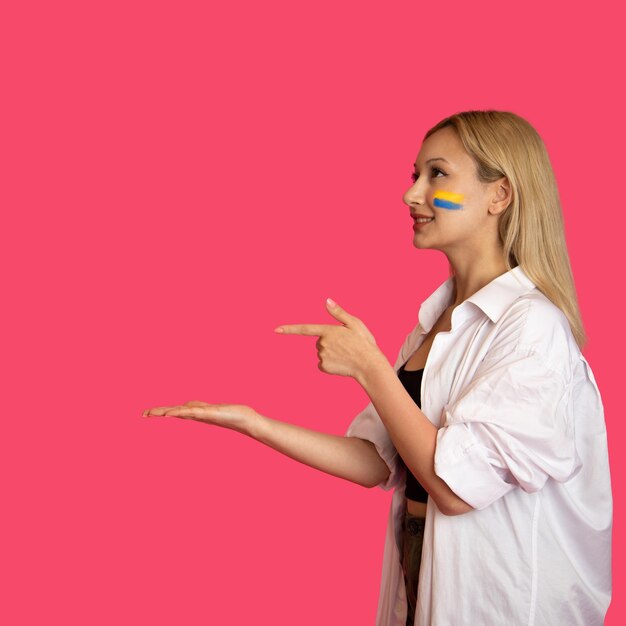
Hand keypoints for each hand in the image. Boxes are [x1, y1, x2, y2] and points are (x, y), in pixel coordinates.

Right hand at [142, 401, 259, 433]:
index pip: (175, 411)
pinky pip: (192, 412)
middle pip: (174, 412)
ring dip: (166, 412)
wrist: (246, 420)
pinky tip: (171, 413)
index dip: (161, 411)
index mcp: (196, 413)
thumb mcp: (211, 410)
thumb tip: (188, 406)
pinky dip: (180, 412)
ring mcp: (202, 414)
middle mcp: (197, 414)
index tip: (146, 413)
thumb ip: (199, 408)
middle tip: (143, 414)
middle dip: (158, 412)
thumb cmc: (231, 415)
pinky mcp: (210, 413)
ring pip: (180, 412)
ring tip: (152, 413)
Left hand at [274, 298, 385, 378]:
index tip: (276, 330)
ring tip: (347, 354)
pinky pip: (323, 363)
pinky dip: (331, 363)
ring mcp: (322, 357)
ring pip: (322, 352)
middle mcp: (322, 344)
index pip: (305, 328)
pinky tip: (342, 363)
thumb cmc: (364, 342)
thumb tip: (326, 301)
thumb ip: (338, 313)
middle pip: (320, 340)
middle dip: (330, 341)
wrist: (370, 365)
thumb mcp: (354, 323)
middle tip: (347, 344)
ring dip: (332, 352)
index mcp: (328, 331)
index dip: (289, 329)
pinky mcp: (324, 367)